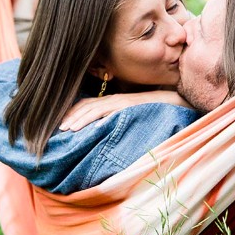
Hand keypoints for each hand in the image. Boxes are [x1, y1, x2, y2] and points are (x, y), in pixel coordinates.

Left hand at [59, 91, 191, 131]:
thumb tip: (105, 135)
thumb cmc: (157, 113)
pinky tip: (84, 126)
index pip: (89, 106)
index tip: (62, 126)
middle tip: (57, 129)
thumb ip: (120, 123)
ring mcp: (121, 101)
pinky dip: (94, 116)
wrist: (178, 103)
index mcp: (115, 102)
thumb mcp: (133, 119)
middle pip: (86, 106)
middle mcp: (115, 99)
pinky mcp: (128, 104)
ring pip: (93, 108)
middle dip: (70, 116)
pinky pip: (108, 110)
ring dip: (78, 118)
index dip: (74, 114)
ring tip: (66, 129)